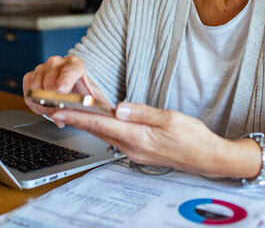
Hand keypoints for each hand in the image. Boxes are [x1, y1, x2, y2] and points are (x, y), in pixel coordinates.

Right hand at [22, 55, 108, 117]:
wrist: (74, 94)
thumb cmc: (84, 96)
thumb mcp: (95, 101)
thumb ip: (97, 108)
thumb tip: (101, 115)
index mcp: (75, 64)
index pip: (70, 69)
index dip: (65, 80)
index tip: (61, 91)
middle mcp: (58, 62)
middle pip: (50, 78)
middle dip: (52, 100)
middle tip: (58, 112)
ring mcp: (43, 68)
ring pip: (36, 85)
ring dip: (42, 103)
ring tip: (53, 112)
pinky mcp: (32, 76)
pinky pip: (28, 89)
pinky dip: (33, 102)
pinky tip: (42, 107)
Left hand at [51, 101, 232, 177]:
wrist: (207, 158)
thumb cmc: (192, 138)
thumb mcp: (170, 118)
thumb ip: (142, 112)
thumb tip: (119, 107)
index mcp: (138, 136)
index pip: (101, 124)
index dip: (78, 116)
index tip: (60, 111)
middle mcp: (131, 147)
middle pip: (97, 130)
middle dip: (76, 119)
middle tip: (57, 108)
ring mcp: (133, 151)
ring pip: (104, 134)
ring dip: (87, 122)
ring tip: (72, 110)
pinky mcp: (137, 151)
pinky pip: (114, 137)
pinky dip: (101, 127)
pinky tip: (98, 119)